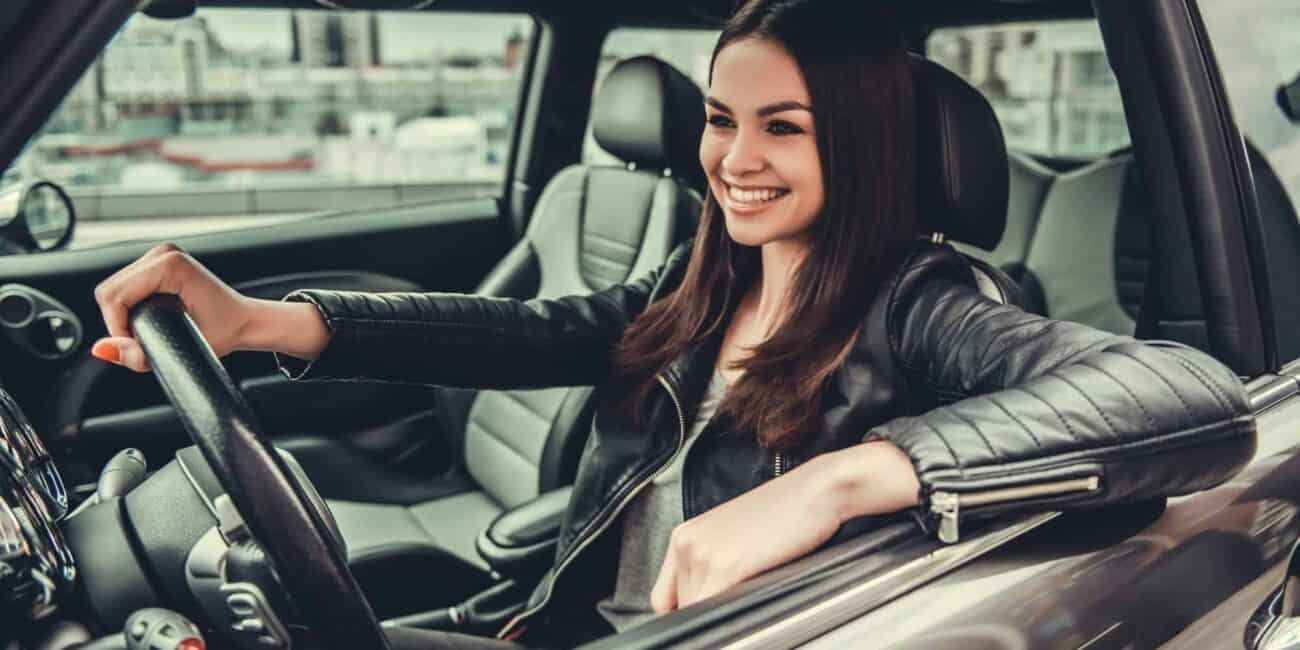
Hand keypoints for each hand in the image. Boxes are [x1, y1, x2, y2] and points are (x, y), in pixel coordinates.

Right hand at [91, 243, 282, 371]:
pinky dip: (128, 306)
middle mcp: (163, 254)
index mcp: (170, 265)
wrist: (245, 320)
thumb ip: (138, 354)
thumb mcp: (181, 348)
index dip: (116, 326)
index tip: (135, 345)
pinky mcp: (157, 263)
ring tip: (147, 330)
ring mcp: (159, 256)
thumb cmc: (225, 331)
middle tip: (141, 340)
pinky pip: (124, 286)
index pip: (114, 296)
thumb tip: (101, 349)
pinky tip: (147, 317)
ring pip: (113, 288)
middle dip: (118, 321)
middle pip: (109, 290)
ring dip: (122, 314)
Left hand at [649, 440, 919, 613]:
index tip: (703, 620)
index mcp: (683, 535)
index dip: (685, 613)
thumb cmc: (786, 513)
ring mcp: (701, 554)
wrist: (816, 491)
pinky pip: (711, 611)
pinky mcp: (724, 567)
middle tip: (734, 616)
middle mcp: (685, 543)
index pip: (664, 597)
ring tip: (745, 613)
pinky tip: (746, 617)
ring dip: (718, 621)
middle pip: (680, 607)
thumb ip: (713, 567)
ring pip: (694, 611)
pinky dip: (725, 623)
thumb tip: (707, 603)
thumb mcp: (735, 538)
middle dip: (704, 616)